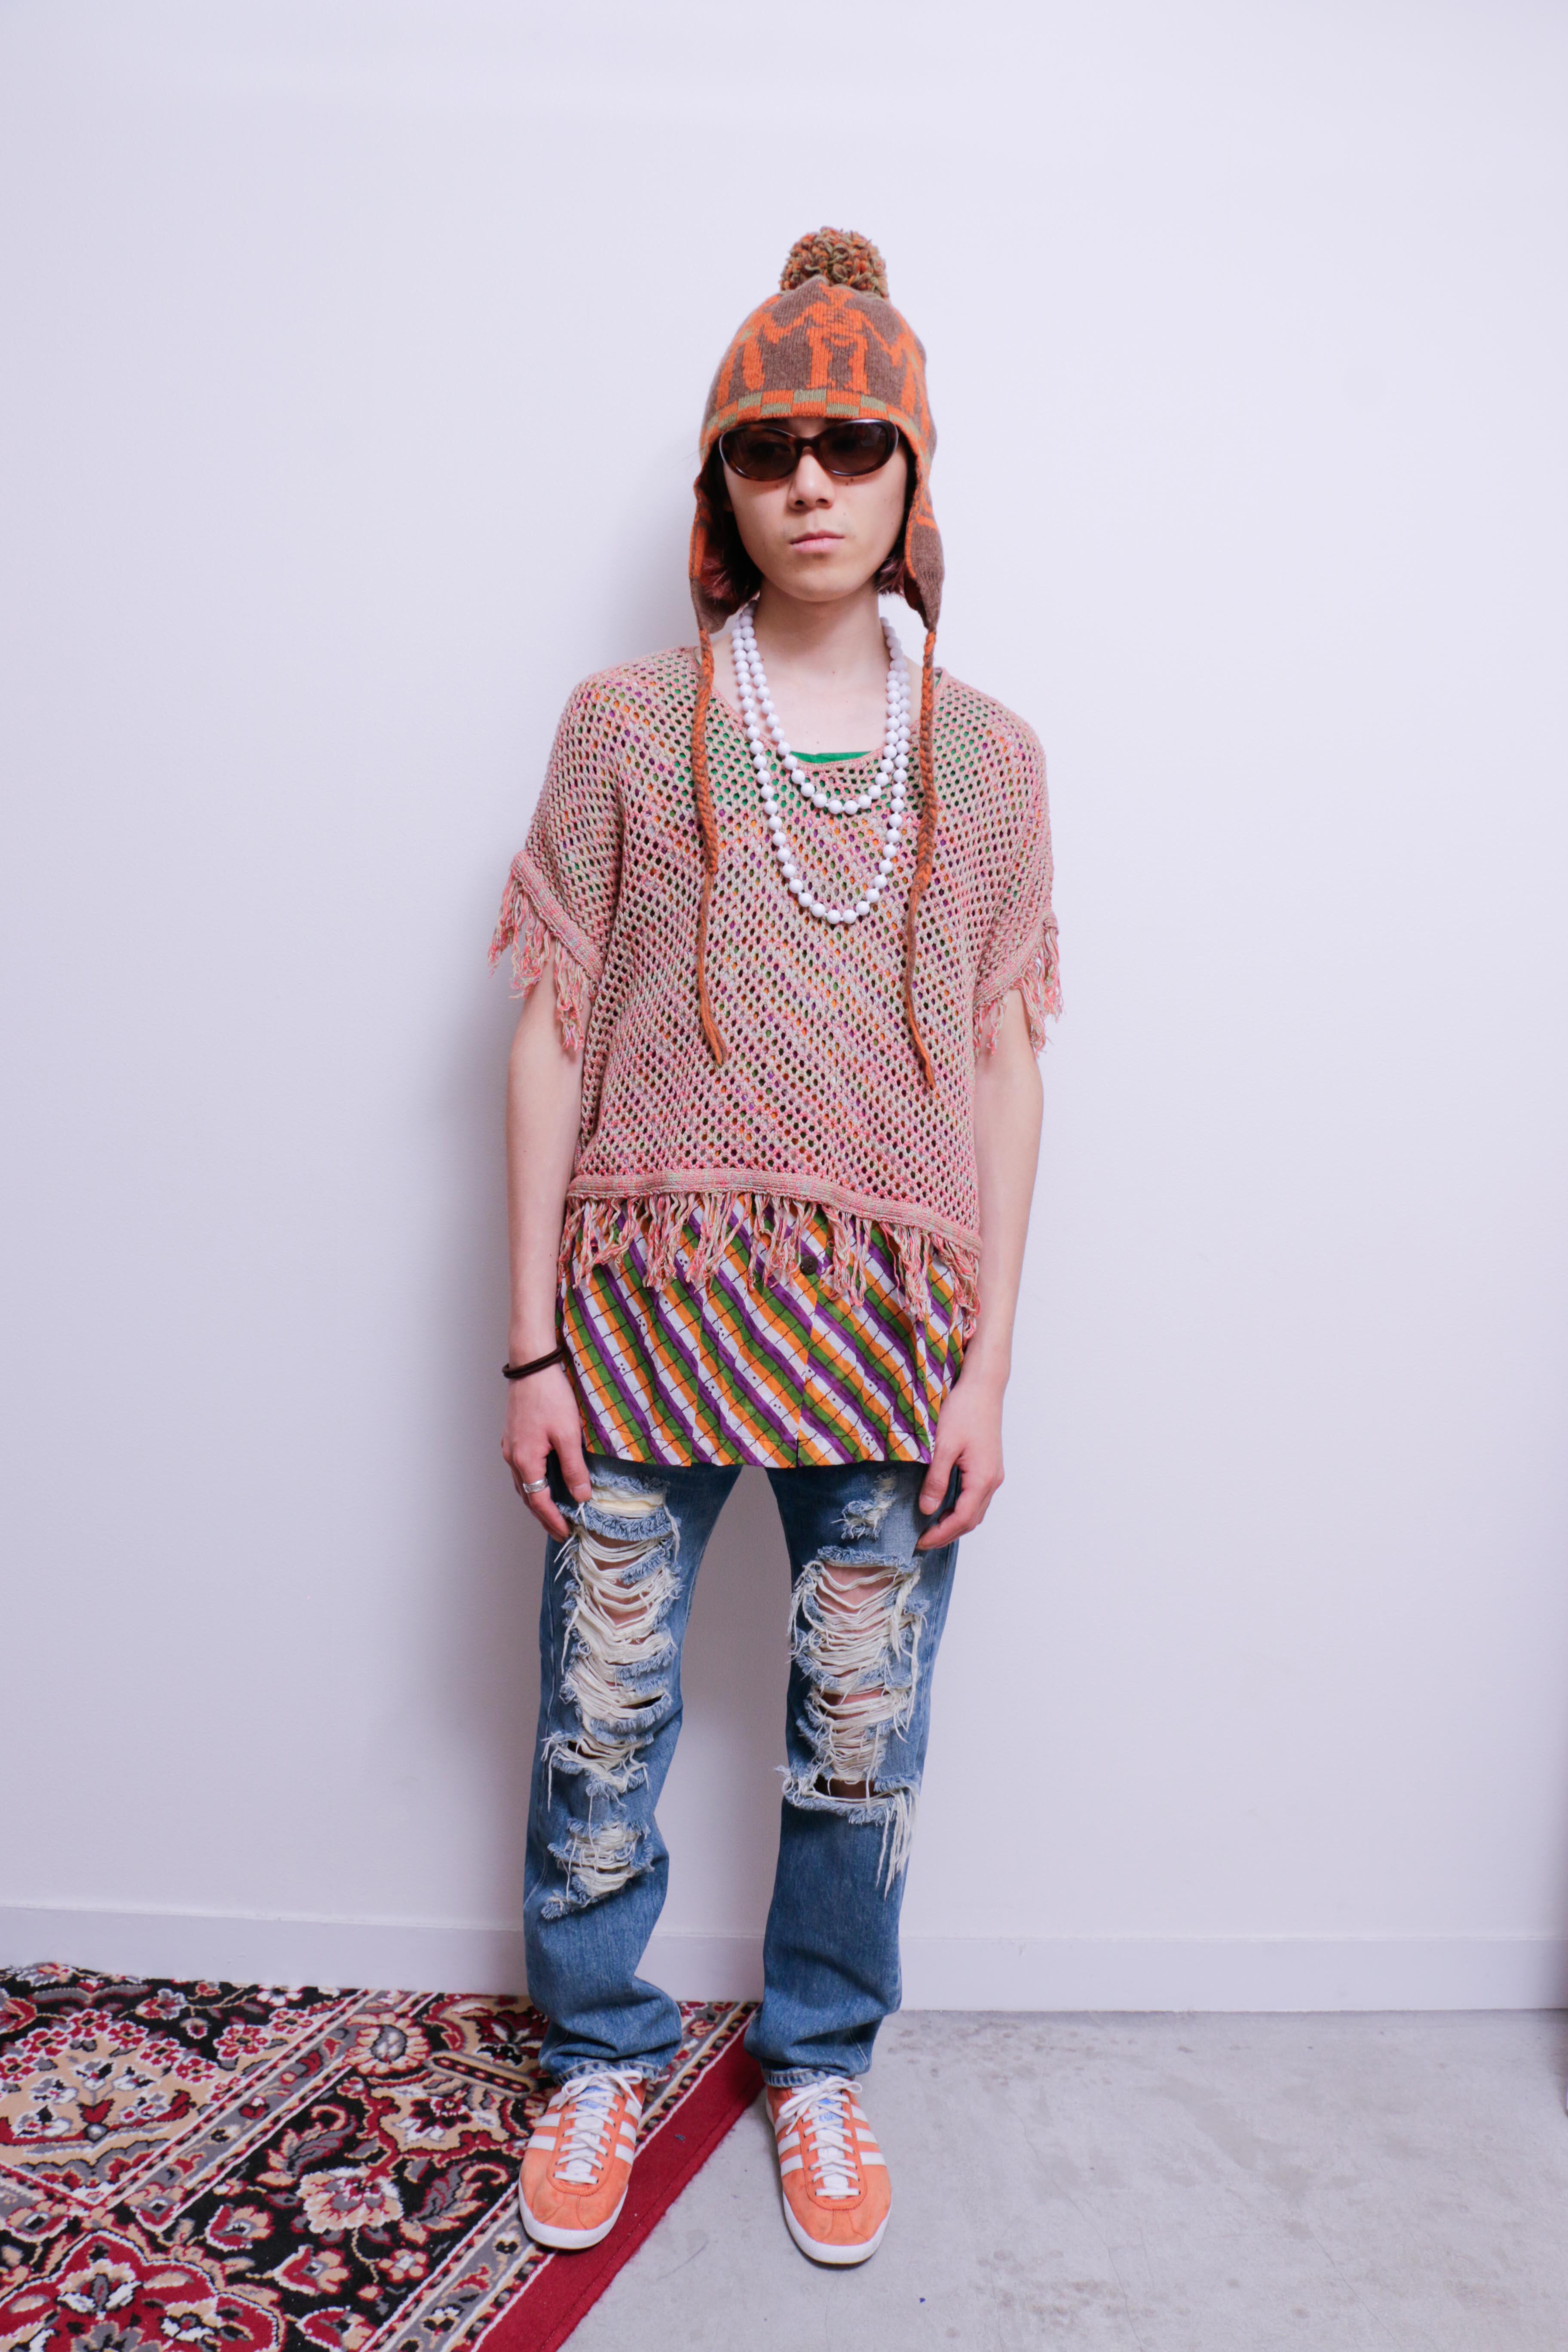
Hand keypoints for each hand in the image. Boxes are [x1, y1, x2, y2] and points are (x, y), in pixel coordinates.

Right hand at [502, 1363, 591, 1540]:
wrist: (532, 1365)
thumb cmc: (550, 1396)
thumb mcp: (568, 1435)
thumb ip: (574, 1468)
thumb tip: (580, 1497)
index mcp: (525, 1461)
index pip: (538, 1501)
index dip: (552, 1520)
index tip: (565, 1533)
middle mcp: (513, 1457)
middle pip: (527, 1496)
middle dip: (543, 1515)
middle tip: (560, 1530)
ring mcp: (511, 1446)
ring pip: (522, 1483)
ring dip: (537, 1500)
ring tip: (553, 1511)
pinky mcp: (514, 1436)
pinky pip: (522, 1469)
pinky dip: (533, 1482)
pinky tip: (545, 1481)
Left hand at [916, 1368, 1005, 1549]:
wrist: (982, 1387)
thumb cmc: (964, 1410)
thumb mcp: (943, 1445)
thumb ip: (936, 1480)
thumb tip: (928, 1510)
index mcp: (983, 1478)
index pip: (962, 1519)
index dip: (941, 1535)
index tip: (920, 1541)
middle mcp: (993, 1480)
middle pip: (972, 1520)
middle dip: (947, 1534)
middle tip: (922, 1540)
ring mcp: (993, 1474)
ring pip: (975, 1511)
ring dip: (955, 1523)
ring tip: (930, 1528)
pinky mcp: (989, 1466)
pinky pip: (976, 1497)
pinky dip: (961, 1509)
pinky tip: (944, 1506)